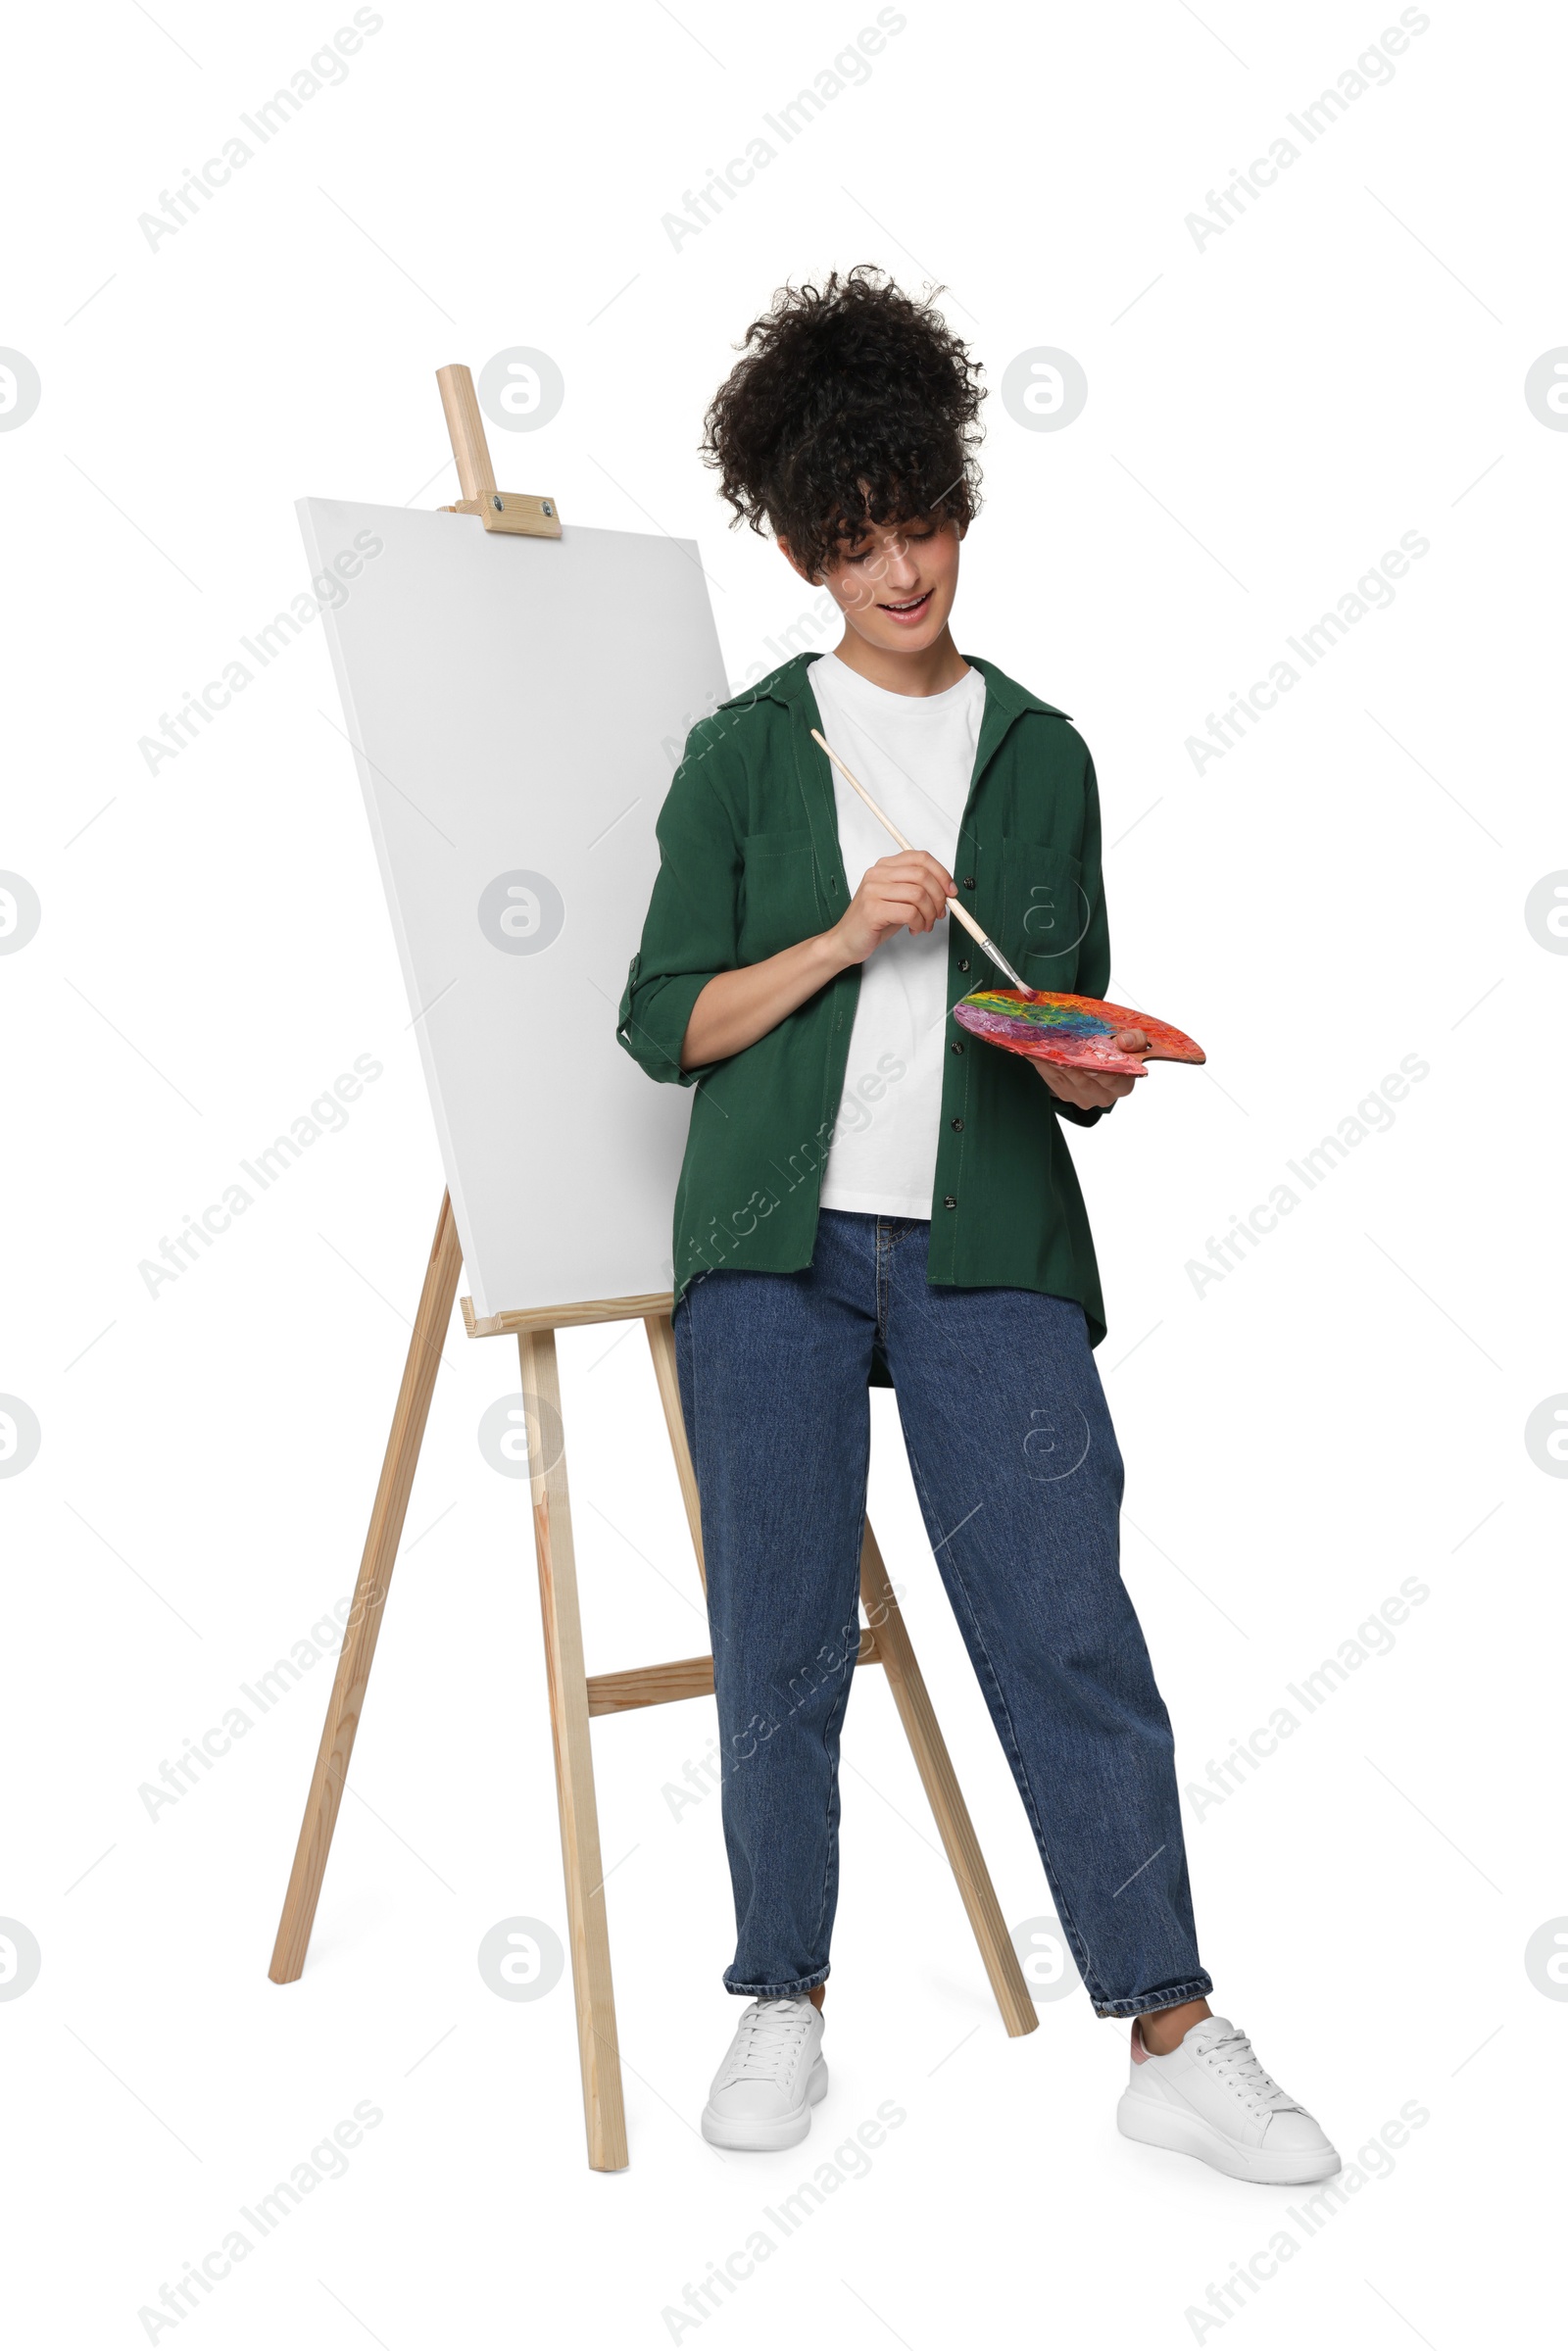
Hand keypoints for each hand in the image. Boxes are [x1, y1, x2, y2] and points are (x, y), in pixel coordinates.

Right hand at [831, 850, 954, 965]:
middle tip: (939, 913)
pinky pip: (909, 912)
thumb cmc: (874, 922)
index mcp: (885, 867)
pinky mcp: (872, 909)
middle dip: (939, 897)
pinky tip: (915, 929)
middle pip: (922, 875)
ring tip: (925, 925)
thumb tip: (946, 890)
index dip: (941, 873)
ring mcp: (873, 890)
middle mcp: (877, 874)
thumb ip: (918, 889)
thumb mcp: (898, 899)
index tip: (950, 891)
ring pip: (918, 894)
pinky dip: (919, 923)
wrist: (846, 941)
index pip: (920, 858)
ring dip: (929, 914)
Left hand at [1032, 1029, 1149, 1111]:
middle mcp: (1102, 1096)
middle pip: (1084, 1081)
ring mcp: (1081, 1098)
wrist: (1100, 1057)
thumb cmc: (1117, 1048)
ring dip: (1054, 1062)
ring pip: (1065, 1079)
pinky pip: (1051, 1078)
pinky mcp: (1064, 1094)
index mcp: (1123, 1086)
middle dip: (1072, 1063)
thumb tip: (1124, 1042)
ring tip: (1046, 1046)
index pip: (1113, 1078)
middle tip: (1061, 1047)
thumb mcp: (1132, 1040)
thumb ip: (1136, 1039)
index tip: (1090, 1054)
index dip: (1101, 1066)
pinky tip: (1037, 1052)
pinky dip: (1044, 1064)